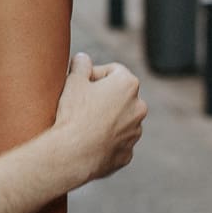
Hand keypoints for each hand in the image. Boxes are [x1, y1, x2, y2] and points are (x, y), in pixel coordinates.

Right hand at [54, 52, 145, 182]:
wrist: (73, 154)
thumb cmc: (74, 114)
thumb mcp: (73, 81)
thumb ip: (81, 65)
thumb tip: (83, 58)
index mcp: (128, 84)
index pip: (113, 71)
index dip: (94, 75)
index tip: (79, 84)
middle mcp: (139, 107)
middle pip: (119, 96)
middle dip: (103, 98)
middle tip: (80, 104)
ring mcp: (135, 132)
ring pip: (120, 120)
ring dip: (106, 119)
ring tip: (83, 125)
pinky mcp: (128, 153)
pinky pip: (116, 142)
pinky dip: (106, 141)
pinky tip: (87, 142)